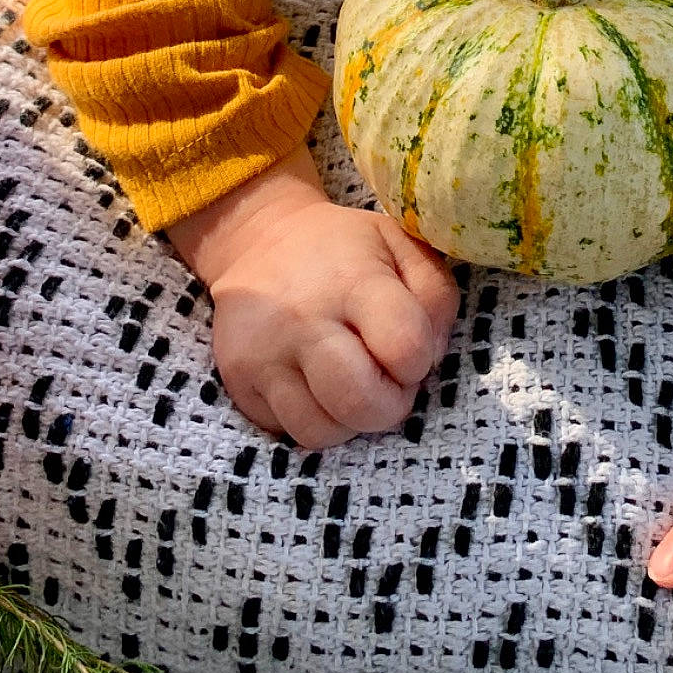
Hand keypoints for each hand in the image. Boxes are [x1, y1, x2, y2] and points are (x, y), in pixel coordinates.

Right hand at [165, 146, 461, 446]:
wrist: (258, 240)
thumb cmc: (343, 249)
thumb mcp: (401, 244)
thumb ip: (435, 295)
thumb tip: (431, 356)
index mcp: (353, 281)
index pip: (405, 348)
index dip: (419, 361)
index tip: (409, 348)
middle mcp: (303, 320)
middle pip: (362, 404)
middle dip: (390, 406)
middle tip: (385, 379)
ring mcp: (264, 355)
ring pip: (322, 432)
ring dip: (350, 421)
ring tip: (351, 383)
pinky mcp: (238, 381)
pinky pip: (288, 432)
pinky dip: (313, 420)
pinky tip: (317, 387)